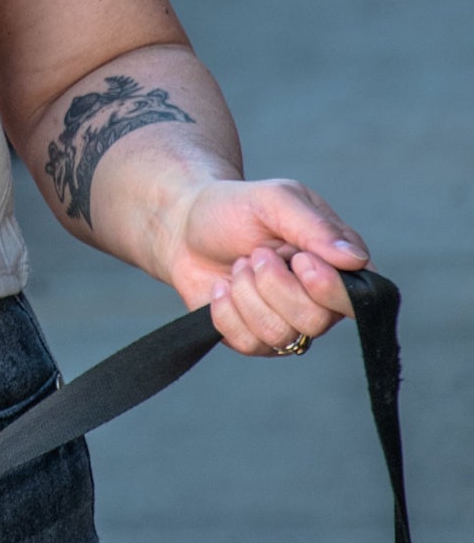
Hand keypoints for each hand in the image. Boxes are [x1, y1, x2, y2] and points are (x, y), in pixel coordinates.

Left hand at [162, 176, 368, 356]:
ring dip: (246, 293)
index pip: (356, 299)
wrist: (185, 226)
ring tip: (240, 265)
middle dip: (273, 283)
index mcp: (337, 265)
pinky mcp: (256, 340)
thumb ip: (315, 226)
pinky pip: (248, 343)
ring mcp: (287, 323)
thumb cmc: (234, 208)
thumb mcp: (274, 200)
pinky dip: (225, 310)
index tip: (297, 258)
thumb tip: (355, 259)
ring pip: (279, 334)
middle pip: (315, 321)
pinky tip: (221, 288)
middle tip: (256, 253)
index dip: (325, 286)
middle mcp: (319, 301)